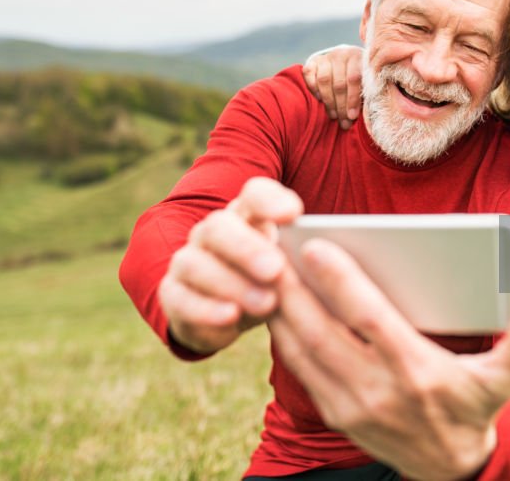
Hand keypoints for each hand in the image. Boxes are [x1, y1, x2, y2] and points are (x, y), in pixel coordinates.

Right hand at [158, 177, 302, 354]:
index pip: (254, 194)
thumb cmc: (271, 283)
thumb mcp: (291, 269)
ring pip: (196, 263)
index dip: (271, 200)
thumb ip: (305, 258)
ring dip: (231, 283)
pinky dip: (206, 309)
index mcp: (247, 216)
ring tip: (265, 303)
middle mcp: (213, 232)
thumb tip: (336, 259)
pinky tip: (230, 317)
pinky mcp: (172, 294)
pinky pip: (181, 298)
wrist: (229, 314)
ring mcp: (188, 260)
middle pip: (220, 226)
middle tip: (276, 269)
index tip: (294, 215)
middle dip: (247, 247)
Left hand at [268, 237, 509, 479]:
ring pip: (301, 349)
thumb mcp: (506, 379)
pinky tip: (276, 304)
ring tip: (266, 266)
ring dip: (281, 308)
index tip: (317, 247)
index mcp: (417, 370)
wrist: (449, 468)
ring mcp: (351, 404)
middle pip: (321, 330)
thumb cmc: (475, 407)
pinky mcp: (334, 412)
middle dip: (293, 287)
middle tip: (273, 247)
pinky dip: (282, 334)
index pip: (369, 319)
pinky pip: (298, 368)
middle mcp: (377, 389)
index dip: (341, 281)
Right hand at [302, 45, 364, 129]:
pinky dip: (313, 88)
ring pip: (324, 80)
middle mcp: (342, 53)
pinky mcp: (313, 60)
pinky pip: (309, 74)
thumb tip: (356, 117)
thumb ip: (365, 95)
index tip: (352, 117)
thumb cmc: (361, 78)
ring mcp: (326, 56)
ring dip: (328, 101)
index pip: (354, 79)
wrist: (347, 61)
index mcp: (358, 57)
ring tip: (333, 115)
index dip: (352, 100)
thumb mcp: (367, 83)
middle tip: (343, 122)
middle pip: (339, 83)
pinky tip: (320, 99)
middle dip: (341, 106)